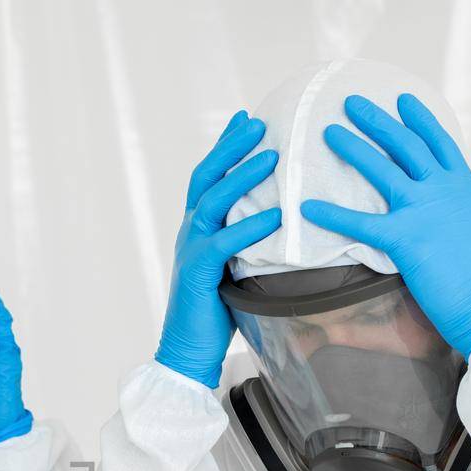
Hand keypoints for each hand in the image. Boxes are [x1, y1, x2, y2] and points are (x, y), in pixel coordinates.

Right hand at [154, 111, 282, 388]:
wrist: (188, 351)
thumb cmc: (216, 312)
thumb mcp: (234, 267)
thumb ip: (247, 243)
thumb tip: (282, 223)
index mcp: (198, 228)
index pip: (209, 177)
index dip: (225, 147)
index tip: (246, 119)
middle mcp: (190, 231)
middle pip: (207, 177)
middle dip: (231, 147)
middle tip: (257, 122)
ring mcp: (192, 250)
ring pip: (215, 202)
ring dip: (242, 177)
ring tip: (271, 157)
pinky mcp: (199, 273)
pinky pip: (225, 242)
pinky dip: (251, 227)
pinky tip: (275, 215)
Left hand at [299, 94, 470, 358]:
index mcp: (464, 187)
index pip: (439, 142)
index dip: (419, 119)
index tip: (401, 99)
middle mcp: (443, 190)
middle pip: (405, 144)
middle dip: (376, 120)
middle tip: (350, 102)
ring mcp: (423, 211)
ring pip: (382, 169)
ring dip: (352, 147)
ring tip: (328, 132)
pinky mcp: (404, 239)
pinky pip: (360, 223)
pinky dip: (331, 214)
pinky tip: (307, 207)